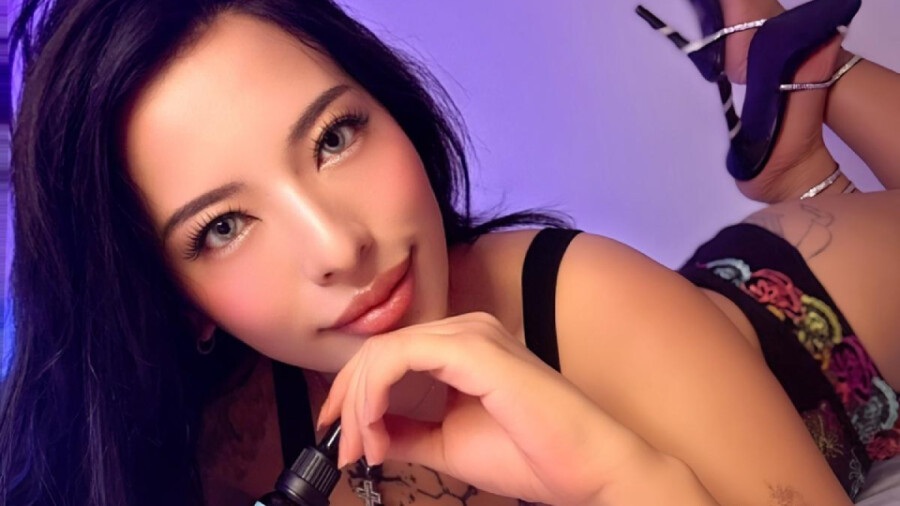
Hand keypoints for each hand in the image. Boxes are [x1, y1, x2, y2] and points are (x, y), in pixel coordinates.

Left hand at [315, 311, 654, 504]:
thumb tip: (367, 432)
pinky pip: (400, 357)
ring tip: (362, 449)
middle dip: (348, 402)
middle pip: (379, 349)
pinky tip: (376, 430)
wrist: (586, 469)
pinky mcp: (475, 350)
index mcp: (463, 347)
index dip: (352, 394)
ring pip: (383, 352)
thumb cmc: (530, 456)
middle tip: (345, 450)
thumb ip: (407, 431)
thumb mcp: (447, 445)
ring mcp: (472, 334)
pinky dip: (375, 395)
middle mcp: (466, 330)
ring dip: (359, 403)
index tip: (343, 440)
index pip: (388, 354)